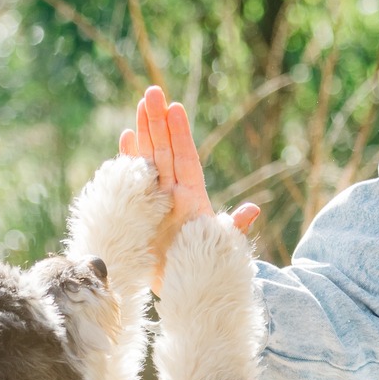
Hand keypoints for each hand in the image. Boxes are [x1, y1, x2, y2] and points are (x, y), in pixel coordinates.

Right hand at [119, 85, 259, 287]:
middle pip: (165, 151)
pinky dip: (129, 159)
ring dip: (144, 131)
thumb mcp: (221, 247)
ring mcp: (156, 199)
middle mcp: (173, 193)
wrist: (185, 289)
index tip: (175, 108)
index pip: (186, 159)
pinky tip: (126, 138)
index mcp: (193, 198)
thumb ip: (233, 227)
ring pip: (149, 158)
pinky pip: (133, 180)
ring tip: (141, 104)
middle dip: (158, 121)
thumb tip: (252, 210)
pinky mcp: (140, 210)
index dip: (180, 135)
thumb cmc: (206, 267)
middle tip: (152, 91)